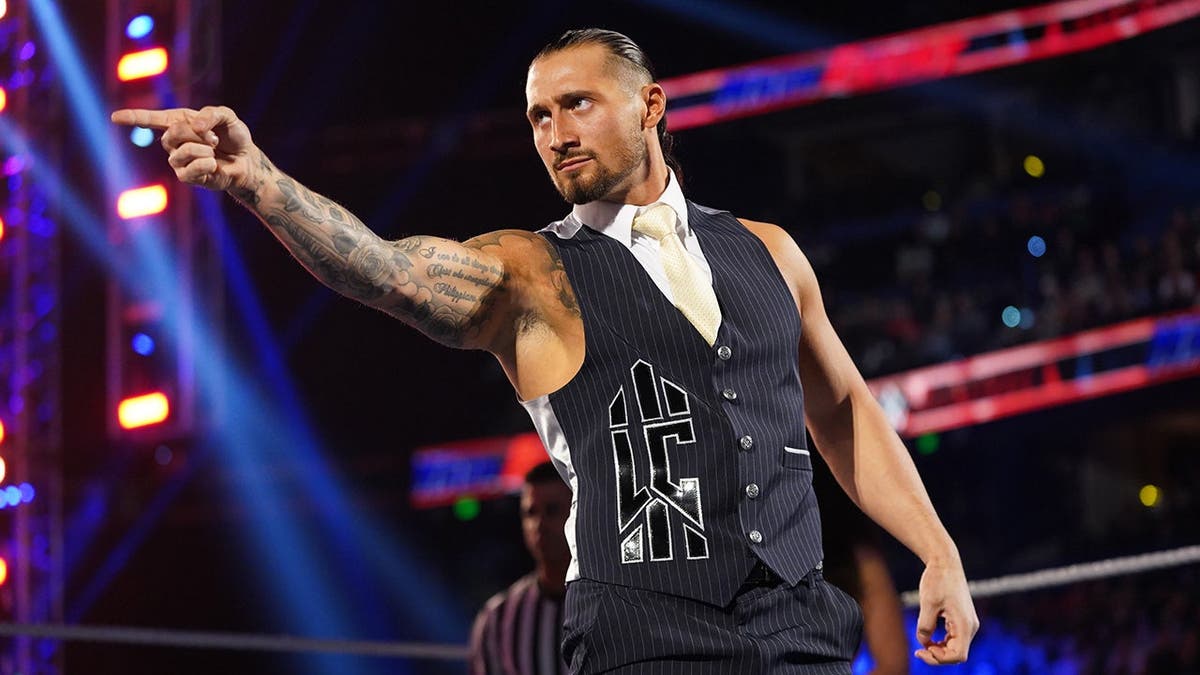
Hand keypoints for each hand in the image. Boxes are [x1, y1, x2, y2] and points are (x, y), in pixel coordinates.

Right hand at [110, 105, 254, 192]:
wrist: (247, 160)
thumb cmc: (234, 136)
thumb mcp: (227, 116)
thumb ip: (211, 113)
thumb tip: (194, 126)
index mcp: (178, 122)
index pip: (151, 119)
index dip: (133, 118)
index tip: (114, 117)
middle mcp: (173, 142)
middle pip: (172, 134)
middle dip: (197, 134)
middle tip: (214, 139)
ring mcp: (178, 161)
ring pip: (181, 152)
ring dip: (204, 149)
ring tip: (214, 151)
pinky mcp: (187, 177)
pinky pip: (190, 169)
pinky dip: (207, 163)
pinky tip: (214, 165)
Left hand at [914, 559, 978, 664]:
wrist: (945, 563)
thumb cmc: (937, 580)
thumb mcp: (927, 603)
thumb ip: (925, 626)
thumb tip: (924, 642)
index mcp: (965, 624)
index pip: (958, 655)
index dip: (940, 659)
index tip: (922, 650)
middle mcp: (970, 626)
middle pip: (957, 654)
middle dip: (938, 656)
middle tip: (918, 651)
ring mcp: (967, 623)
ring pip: (955, 647)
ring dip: (939, 650)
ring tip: (922, 646)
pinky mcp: (962, 619)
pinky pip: (954, 638)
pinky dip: (942, 642)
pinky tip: (928, 639)